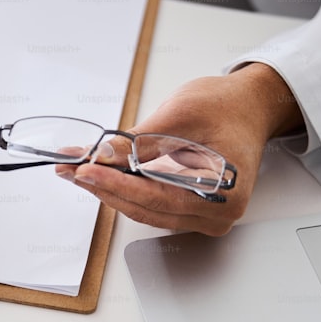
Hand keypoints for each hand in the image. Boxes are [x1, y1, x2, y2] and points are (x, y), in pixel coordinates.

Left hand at [56, 64, 302, 235]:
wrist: (249, 105)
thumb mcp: (179, 115)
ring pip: (146, 211)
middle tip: (71, 168)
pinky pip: (153, 207)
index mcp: (225, 192)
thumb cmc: (226, 106)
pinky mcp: (192, 210)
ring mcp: (205, 216)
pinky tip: (103, 177)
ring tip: (80, 170)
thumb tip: (99, 156)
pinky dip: (126, 191)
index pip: (157, 197)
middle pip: (147, 209)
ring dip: (111, 191)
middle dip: (105, 188)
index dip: (115, 185)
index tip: (84, 170)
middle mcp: (217, 213)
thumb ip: (138, 142)